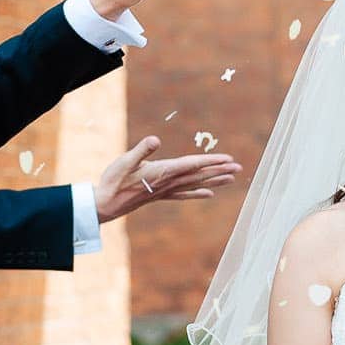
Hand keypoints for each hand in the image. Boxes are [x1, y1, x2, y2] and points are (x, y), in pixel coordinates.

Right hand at [92, 136, 240, 224]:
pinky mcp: (161, 195)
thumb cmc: (113, 180)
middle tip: (239, 168)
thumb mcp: (125, 161)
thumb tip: (156, 140)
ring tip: (232, 178)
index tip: (228, 159)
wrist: (106, 204)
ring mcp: (166, 190)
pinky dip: (198, 193)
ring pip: (196, 184)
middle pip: (199, 175)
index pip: (193, 164)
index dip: (211, 161)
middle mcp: (169, 182)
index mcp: (163, 171)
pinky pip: (184, 194)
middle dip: (219, 170)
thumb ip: (141, 150)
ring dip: (214, 180)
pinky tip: (210, 194)